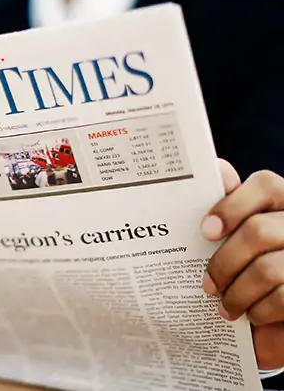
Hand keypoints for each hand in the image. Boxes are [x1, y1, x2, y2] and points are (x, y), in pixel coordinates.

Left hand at [202, 161, 283, 369]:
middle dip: (224, 263)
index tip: (206, 231)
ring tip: (226, 306)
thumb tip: (219, 168)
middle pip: (258, 232)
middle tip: (207, 285)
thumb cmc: (261, 266)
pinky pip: (283, 297)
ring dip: (238, 293)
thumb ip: (236, 208)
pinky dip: (261, 310)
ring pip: (267, 270)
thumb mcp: (247, 236)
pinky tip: (252, 315)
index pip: (266, 185)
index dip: (232, 206)